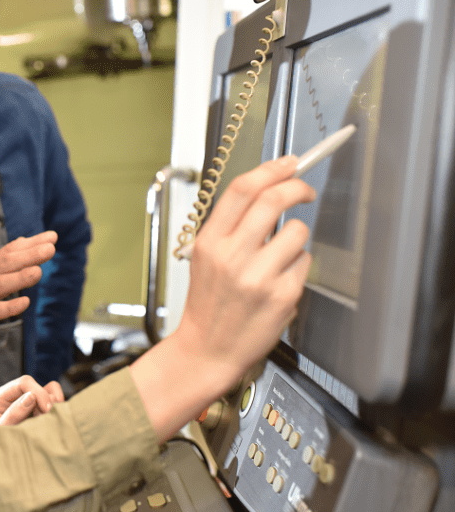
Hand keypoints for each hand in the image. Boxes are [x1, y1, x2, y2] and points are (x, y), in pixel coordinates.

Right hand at [0, 231, 56, 363]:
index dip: (30, 243)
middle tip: (50, 248)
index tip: (51, 237)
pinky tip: (24, 303)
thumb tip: (22, 243)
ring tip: (38, 272)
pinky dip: (9, 307)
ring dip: (19, 278)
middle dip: (29, 255)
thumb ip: (1, 262)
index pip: (8, 251)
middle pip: (5, 263)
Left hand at [0, 375, 64, 430]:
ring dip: (51, 405)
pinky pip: (52, 399)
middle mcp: (11, 396)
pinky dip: (56, 407)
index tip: (47, 409)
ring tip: (45, 423)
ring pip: (47, 390)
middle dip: (46, 402)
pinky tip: (50, 420)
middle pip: (36, 386)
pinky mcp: (35, 408)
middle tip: (45, 421)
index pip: (23, 383)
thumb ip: (12, 415)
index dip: (38, 392)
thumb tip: (30, 397)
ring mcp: (24, 401)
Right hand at [130, 156, 314, 440]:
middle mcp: (232, 255)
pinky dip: (298, 268)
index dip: (271, 169)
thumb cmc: (209, 304)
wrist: (207, 348)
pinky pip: (304, 263)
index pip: (242, 189)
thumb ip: (231, 227)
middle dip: (298, 187)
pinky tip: (280, 282)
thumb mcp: (206, 258)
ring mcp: (258, 275)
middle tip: (305, 190)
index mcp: (210, 241)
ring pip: (297, 232)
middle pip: (274, 199)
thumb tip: (266, 191)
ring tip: (280, 257)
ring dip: (296, 238)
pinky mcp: (281, 294)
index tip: (288, 163)